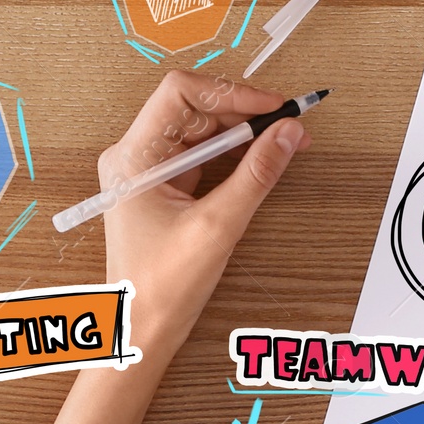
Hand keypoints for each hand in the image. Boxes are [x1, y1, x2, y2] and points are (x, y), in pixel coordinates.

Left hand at [98, 70, 310, 347]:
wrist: (141, 330)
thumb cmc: (160, 287)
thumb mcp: (217, 226)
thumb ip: (256, 175)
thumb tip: (287, 134)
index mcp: (133, 158)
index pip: (180, 94)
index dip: (230, 93)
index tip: (272, 107)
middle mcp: (137, 156)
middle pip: (196, 108)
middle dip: (245, 112)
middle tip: (290, 125)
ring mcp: (151, 171)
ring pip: (204, 130)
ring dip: (245, 132)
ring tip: (285, 141)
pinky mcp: (167, 187)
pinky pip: (206, 154)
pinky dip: (237, 152)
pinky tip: (263, 159)